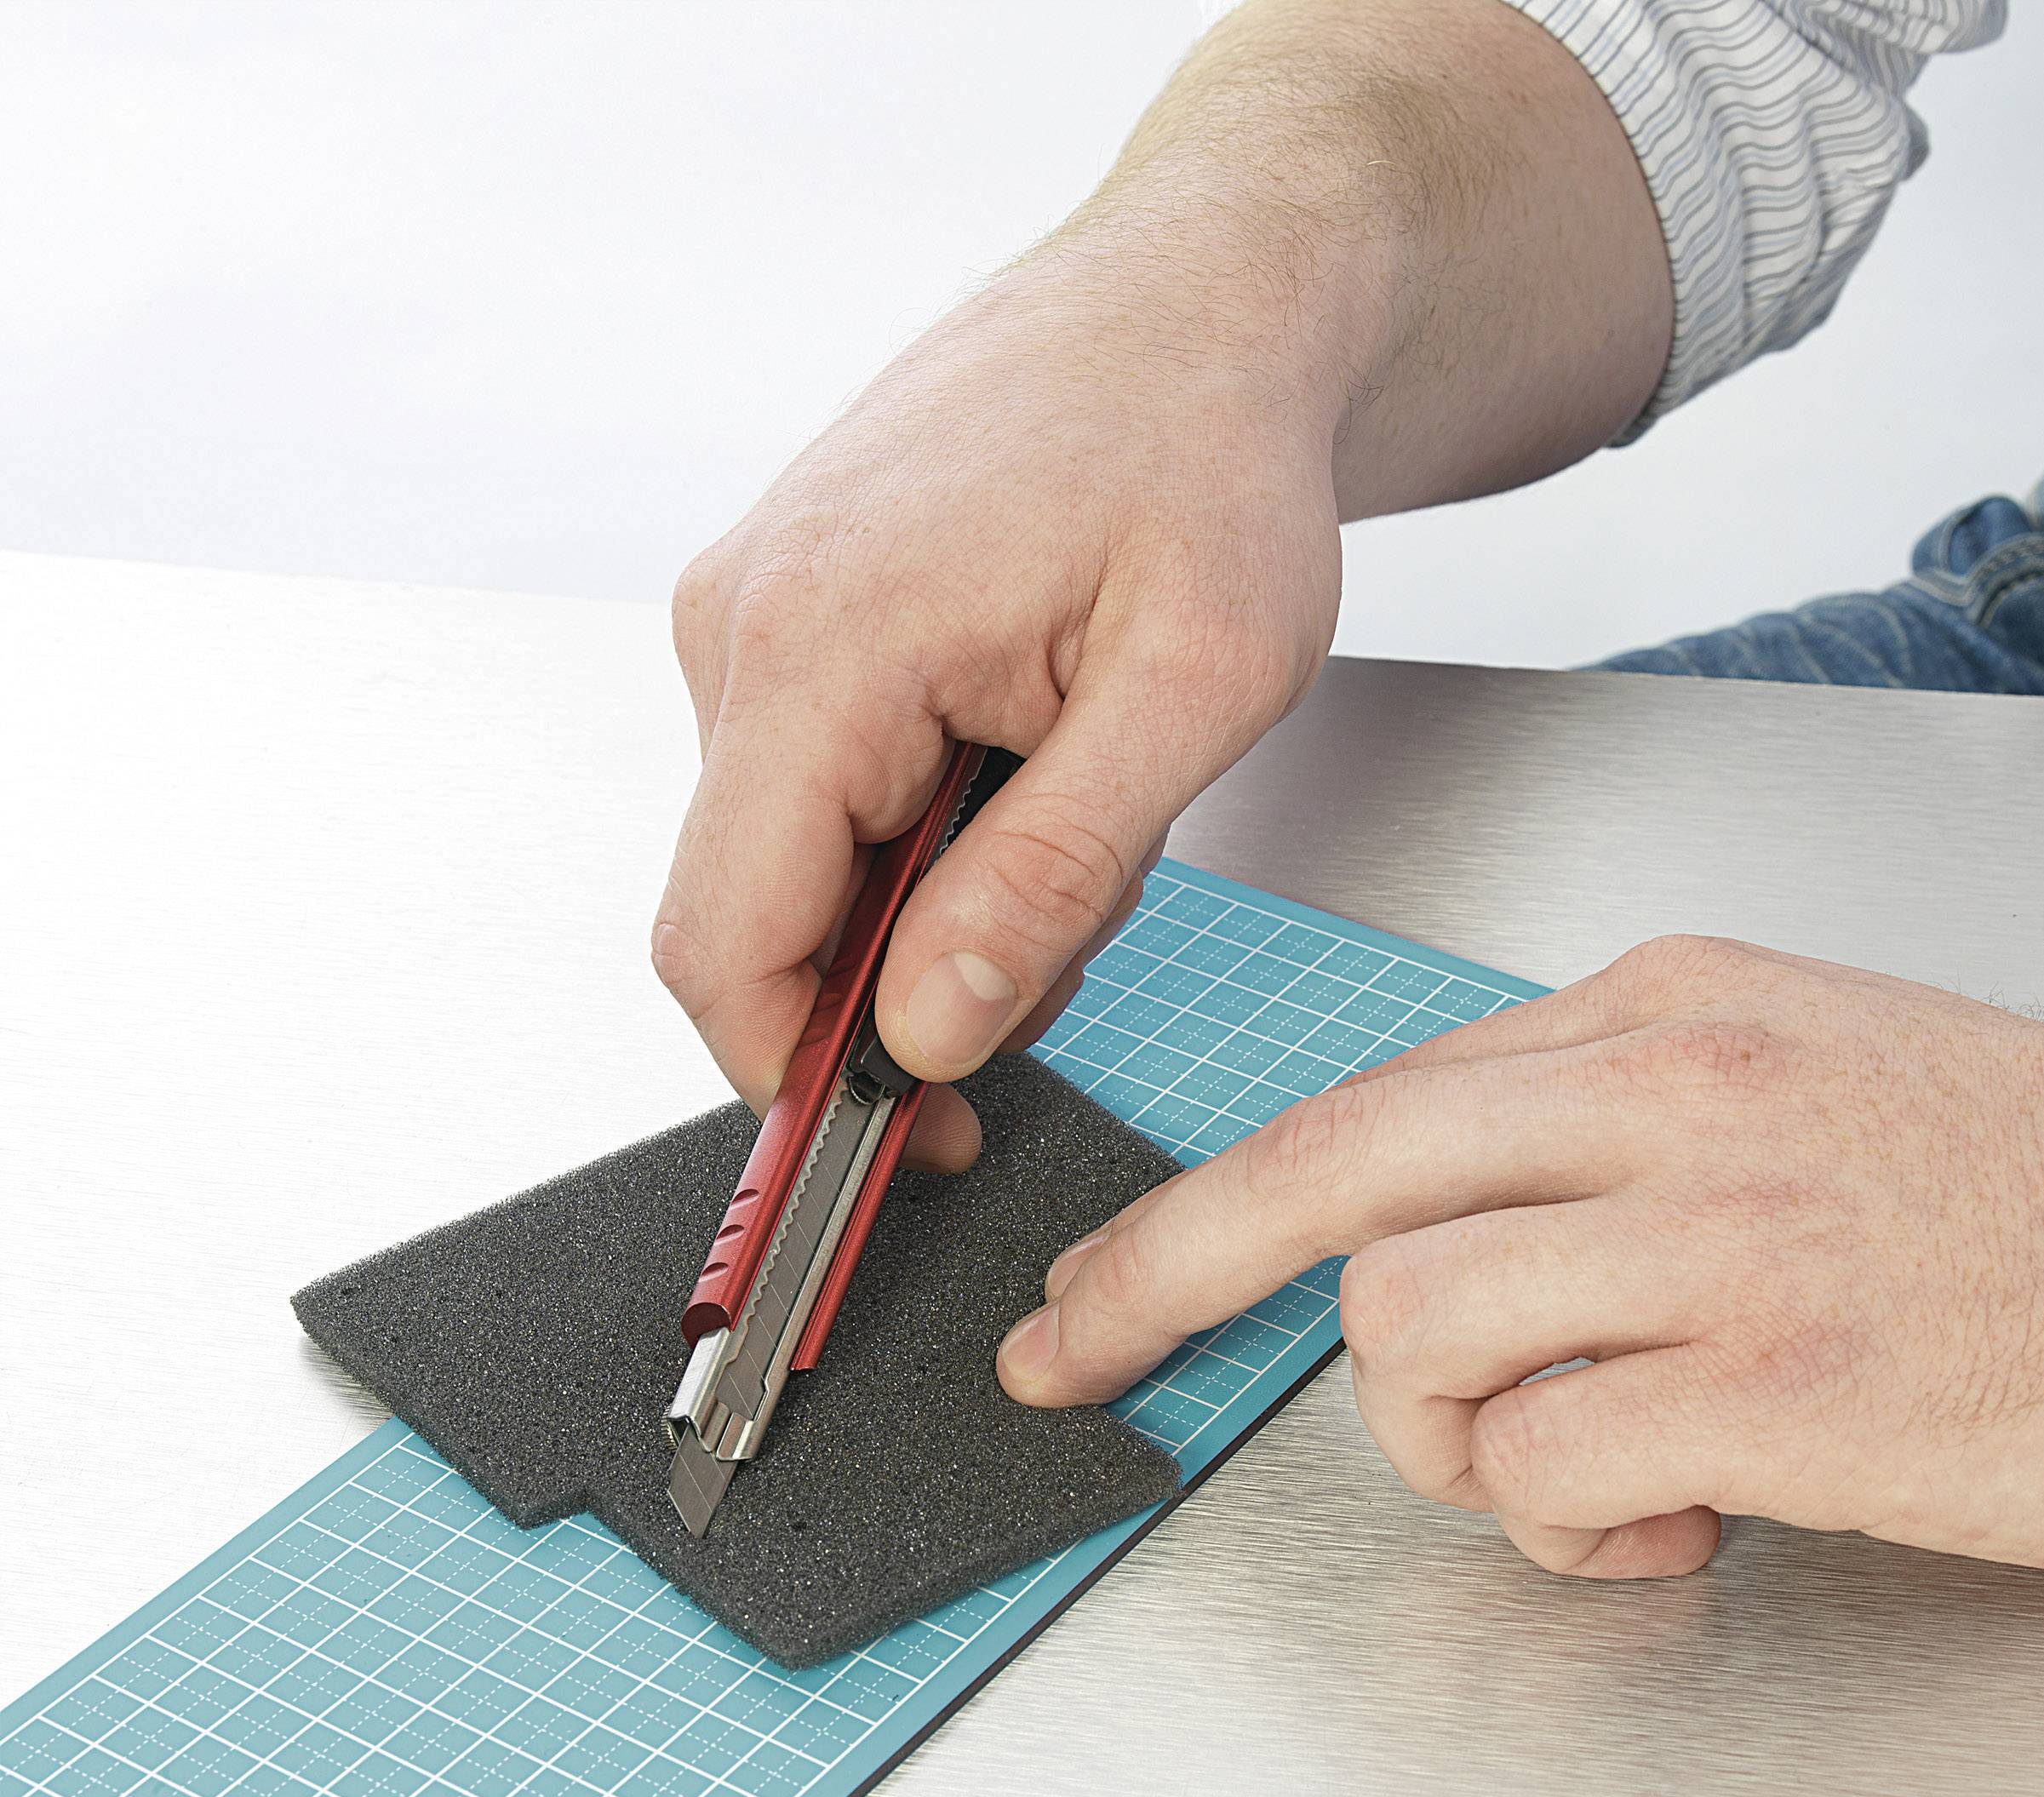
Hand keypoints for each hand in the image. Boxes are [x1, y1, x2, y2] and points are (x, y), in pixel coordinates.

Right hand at [651, 248, 1343, 1167]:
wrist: (1199, 299)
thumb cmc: (1213, 451)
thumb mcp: (1191, 687)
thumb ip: (1051, 874)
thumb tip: (927, 1029)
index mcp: (820, 644)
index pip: (724, 942)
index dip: (798, 1083)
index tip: (909, 1143)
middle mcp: (743, 624)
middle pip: (760, 914)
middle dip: (912, 977)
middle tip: (1078, 920)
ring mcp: (752, 613)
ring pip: (802, 859)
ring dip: (939, 894)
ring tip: (1077, 796)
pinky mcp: (786, 616)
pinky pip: (819, 788)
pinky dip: (925, 826)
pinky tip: (1028, 757)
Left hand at [999, 935, 2043, 1577]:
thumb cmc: (2007, 1187)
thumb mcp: (1784, 1073)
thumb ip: (1589, 1131)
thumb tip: (1419, 1231)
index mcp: (1658, 1006)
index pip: (1367, 1098)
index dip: (1209, 1201)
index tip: (1113, 1281)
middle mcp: (1669, 1094)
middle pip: (1331, 1172)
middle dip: (1165, 1273)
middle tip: (1078, 1354)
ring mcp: (1722, 1231)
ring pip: (1416, 1333)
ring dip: (1446, 1439)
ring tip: (1564, 1463)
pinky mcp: (1778, 1375)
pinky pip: (1550, 1465)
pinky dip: (1571, 1523)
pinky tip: (1671, 1513)